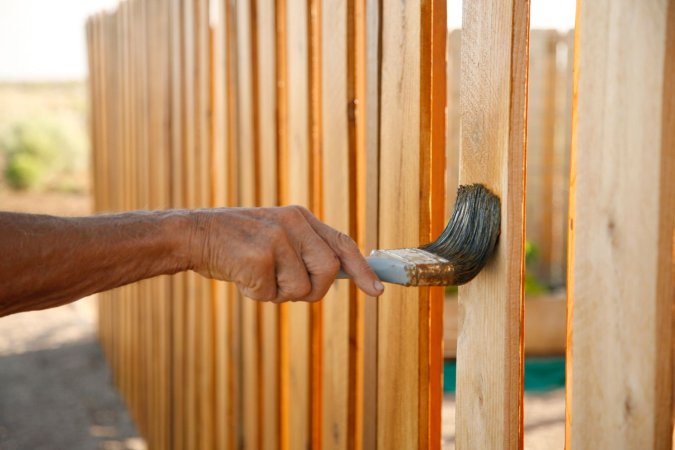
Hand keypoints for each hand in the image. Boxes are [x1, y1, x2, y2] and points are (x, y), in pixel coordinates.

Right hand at [187, 206, 383, 301]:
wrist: (193, 234)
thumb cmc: (236, 242)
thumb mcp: (276, 235)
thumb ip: (304, 250)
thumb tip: (336, 276)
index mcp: (300, 217)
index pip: (342, 243)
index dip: (362, 270)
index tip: (376, 292)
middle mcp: (294, 223)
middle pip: (329, 272)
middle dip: (313, 290)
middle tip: (286, 288)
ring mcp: (277, 238)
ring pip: (302, 289)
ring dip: (279, 294)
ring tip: (256, 275)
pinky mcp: (259, 257)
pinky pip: (271, 295)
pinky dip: (255, 295)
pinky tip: (240, 276)